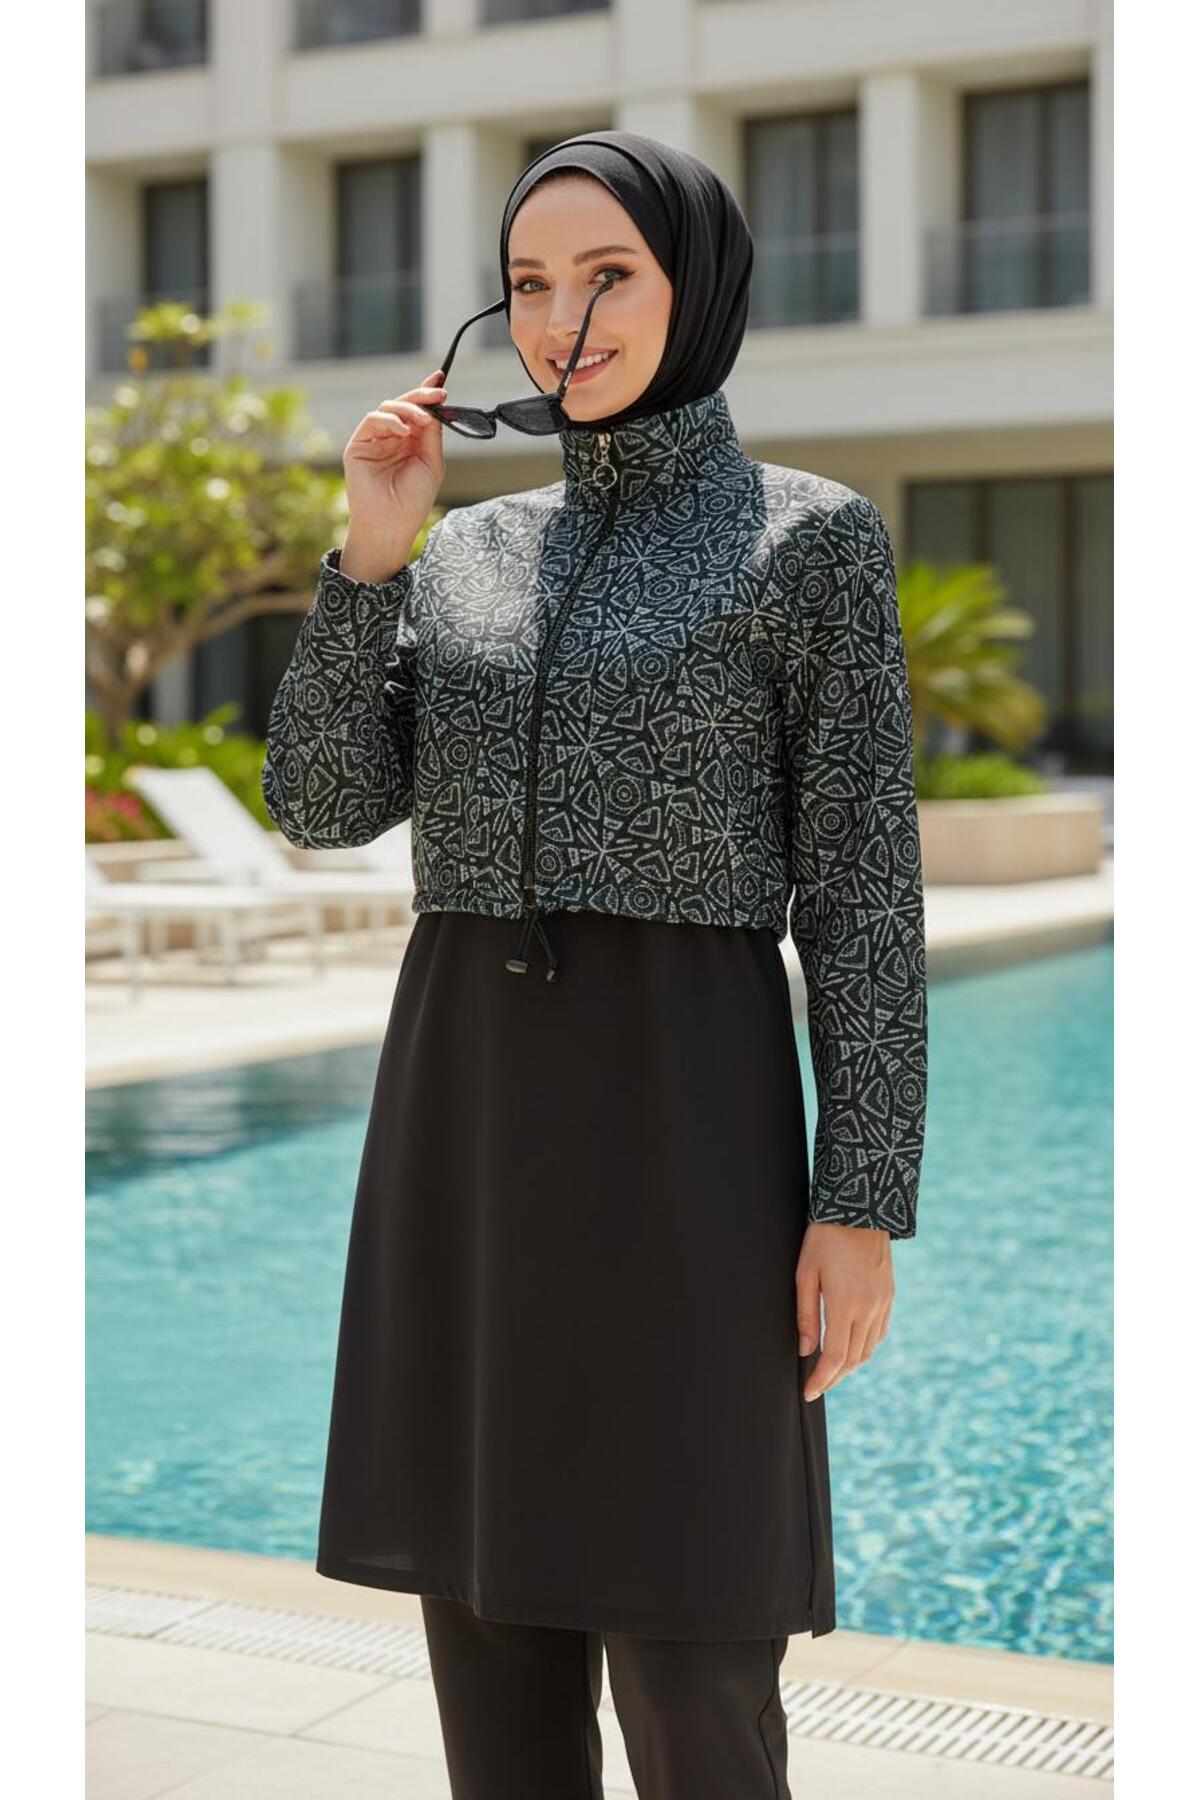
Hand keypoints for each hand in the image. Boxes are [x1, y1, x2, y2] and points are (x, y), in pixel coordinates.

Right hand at [341, 368, 448, 577]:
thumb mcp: (432, 463)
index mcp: (411, 442)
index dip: (427, 394)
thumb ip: (432, 435)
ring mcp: (374, 440)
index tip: (440, 380)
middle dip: (421, 396)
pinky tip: (403, 430)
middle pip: (404, 405)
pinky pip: (372, 420)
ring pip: (388, 408)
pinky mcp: (358, 445)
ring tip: (422, 420)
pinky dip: (389, 420)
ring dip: (408, 408)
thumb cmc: (413, 501)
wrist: (392, 525)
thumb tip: (435, 408)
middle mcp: (392, 438)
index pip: (418, 411)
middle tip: (438, 394)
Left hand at [795, 1221, 893, 1402]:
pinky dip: (866, 1348)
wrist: (861, 1209)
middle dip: (834, 1377)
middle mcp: (869, 1309)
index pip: (834, 1358)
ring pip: (869, 1350)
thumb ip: (805, 1315)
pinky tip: (852, 1349)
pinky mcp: (889, 1295)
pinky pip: (880, 1333)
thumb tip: (805, 1350)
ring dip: (850, 1366)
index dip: (821, 1379)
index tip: (808, 1392)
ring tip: (831, 1372)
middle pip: (853, 1360)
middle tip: (816, 1386)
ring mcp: (883, 1303)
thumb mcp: (805, 1274)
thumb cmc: (825, 1238)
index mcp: (845, 1305)